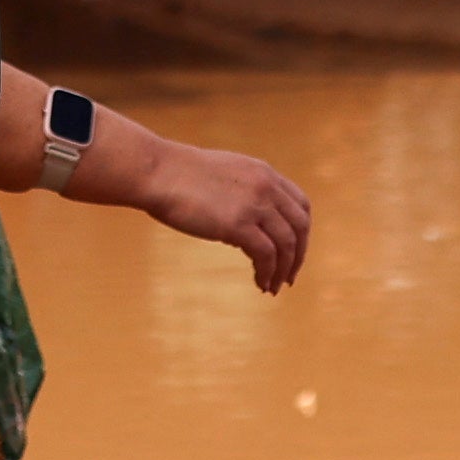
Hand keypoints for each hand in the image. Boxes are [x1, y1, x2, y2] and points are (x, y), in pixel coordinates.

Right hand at [136, 142, 308, 292]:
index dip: (301, 232)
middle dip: (298, 255)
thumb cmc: (178, 176)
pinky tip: (259, 283)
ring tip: (273, 287)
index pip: (300, 204)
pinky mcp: (238, 224)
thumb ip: (242, 192)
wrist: (158, 172)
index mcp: (264, 173)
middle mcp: (266, 187)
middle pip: (300, 226)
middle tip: (289, 277)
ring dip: (283, 270)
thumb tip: (248, 223)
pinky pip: (266, 255)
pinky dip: (267, 273)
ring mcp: (254, 204)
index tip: (293, 251)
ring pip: (287, 244)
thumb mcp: (223, 176)